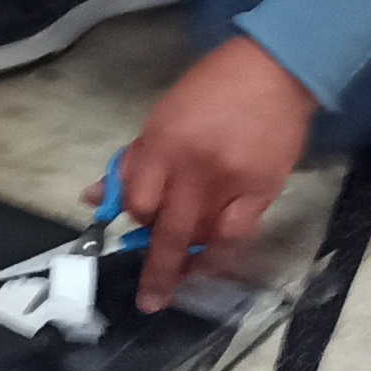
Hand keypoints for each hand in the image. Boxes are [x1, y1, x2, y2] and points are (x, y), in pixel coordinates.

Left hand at [118, 39, 318, 313]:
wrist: (275, 71)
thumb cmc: (212, 89)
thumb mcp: (161, 117)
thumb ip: (132, 161)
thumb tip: (96, 198)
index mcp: (162, 144)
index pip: (137, 201)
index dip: (136, 218)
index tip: (140, 222)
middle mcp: (193, 169)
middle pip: (167, 232)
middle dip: (157, 272)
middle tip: (150, 300)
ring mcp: (230, 184)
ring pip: (203, 239)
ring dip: (190, 263)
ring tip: (183, 282)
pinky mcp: (263, 192)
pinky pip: (236, 236)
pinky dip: (221, 254)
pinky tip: (212, 264)